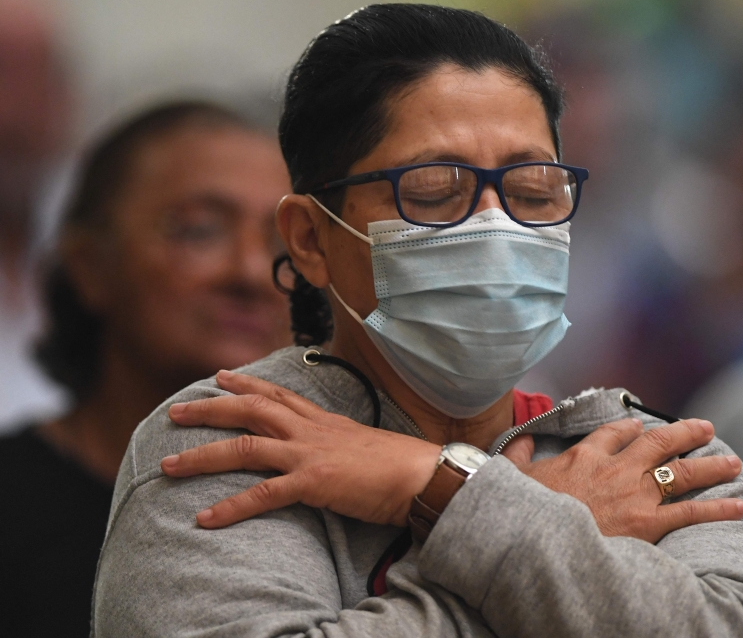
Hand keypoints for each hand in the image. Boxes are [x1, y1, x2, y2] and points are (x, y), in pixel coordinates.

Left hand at [161, 370, 441, 528]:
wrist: (421, 474)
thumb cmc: (400, 464)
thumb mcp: (362, 444)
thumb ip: (338, 443)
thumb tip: (330, 451)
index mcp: (324, 420)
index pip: (278, 394)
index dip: (246, 384)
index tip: (219, 377)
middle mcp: (311, 430)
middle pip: (251, 409)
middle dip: (210, 409)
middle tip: (176, 412)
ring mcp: (309, 454)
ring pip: (245, 446)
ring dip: (202, 456)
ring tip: (168, 465)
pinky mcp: (313, 482)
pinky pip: (262, 495)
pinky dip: (230, 508)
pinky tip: (205, 518)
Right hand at [503, 418, 742, 542]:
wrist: (531, 536)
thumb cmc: (521, 506)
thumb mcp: (514, 473)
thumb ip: (520, 454)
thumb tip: (523, 440)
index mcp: (585, 455)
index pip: (616, 433)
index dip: (632, 428)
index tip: (641, 426)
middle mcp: (616, 468)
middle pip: (659, 443)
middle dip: (686, 434)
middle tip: (705, 429)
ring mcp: (634, 494)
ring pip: (681, 471)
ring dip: (710, 465)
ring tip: (732, 461)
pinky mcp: (646, 523)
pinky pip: (690, 512)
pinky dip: (718, 509)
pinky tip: (739, 506)